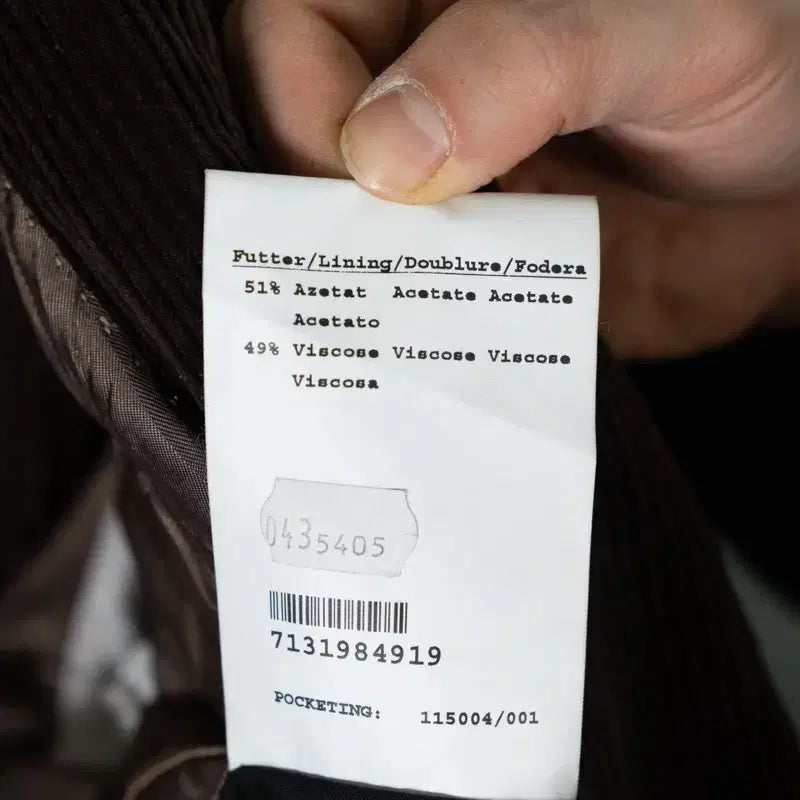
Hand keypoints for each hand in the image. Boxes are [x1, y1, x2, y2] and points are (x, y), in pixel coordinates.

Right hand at [226, 0, 799, 355]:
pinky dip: (410, 339)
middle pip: (295, 146)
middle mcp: (418, 89)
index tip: (360, 190)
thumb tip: (383, 152)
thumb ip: (524, 59)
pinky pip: (409, 306)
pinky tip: (437, 358)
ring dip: (361, 292)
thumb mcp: (664, 26)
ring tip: (397, 334)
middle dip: (315, 217)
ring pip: (342, 238)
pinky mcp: (464, 268)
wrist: (799, 187)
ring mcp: (436, 188)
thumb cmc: (764, 63)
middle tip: (370, 276)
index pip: (292, 31)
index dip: (298, 112)